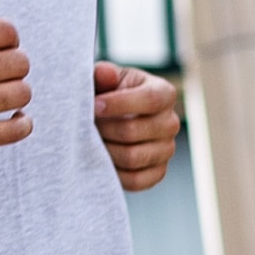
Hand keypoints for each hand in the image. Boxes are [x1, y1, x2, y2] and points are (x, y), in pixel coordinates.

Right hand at [0, 0, 30, 170]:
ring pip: (20, 95)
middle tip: (0, 73)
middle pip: (18, 62)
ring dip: (17, 94)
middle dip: (15, 65)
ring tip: (3, 95)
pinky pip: (13, 131)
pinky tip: (13, 119)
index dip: (9, 38)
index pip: (5, 31)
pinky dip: (21, 125)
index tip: (0, 48)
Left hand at [93, 61, 179, 190]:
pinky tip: (99, 159)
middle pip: (135, 131)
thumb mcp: (105, 78)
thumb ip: (104, 74)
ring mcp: (167, 149)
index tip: (93, 106)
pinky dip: (114, 173)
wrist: (110, 119)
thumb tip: (106, 74)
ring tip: (87, 141)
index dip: (119, 104)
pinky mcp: (158, 172)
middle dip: (104, 129)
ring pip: (133, 157)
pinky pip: (137, 180)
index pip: (150, 100)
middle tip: (84, 126)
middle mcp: (170, 122)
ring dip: (105, 150)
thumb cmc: (108, 93)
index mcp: (164, 93)